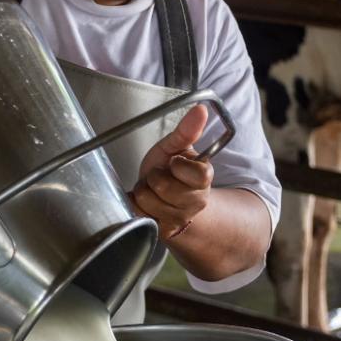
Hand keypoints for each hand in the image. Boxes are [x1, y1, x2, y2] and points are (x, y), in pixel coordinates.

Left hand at [130, 105, 213, 239]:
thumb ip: (186, 130)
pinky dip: (135, 204)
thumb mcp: (175, 148)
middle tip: (159, 176)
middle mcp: (196, 203)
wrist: (164, 198)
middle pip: (163, 186)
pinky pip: (138, 213)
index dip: (177, 166)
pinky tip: (145, 202)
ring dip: (143, 191)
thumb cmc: (170, 170)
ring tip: (152, 189)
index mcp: (204, 179)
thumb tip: (201, 109)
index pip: (195, 174)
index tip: (174, 164)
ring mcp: (179, 219)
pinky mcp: (162, 231)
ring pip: (147, 200)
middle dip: (154, 177)